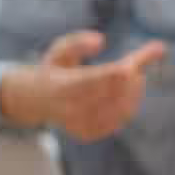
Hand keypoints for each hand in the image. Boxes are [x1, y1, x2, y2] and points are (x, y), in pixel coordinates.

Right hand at [0, 31, 165, 141]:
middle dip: (129, 81)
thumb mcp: (60, 50)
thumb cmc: (55, 69)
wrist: (37, 100)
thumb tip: (101, 40)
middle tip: (137, 68)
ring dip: (133, 94)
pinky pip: (115, 123)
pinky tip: (129, 96)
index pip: (95, 80)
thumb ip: (79, 41)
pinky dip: (127, 109)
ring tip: (137, 78)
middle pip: (110, 95)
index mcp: (62, 86)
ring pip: (117, 112)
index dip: (117, 73)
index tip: (131, 64)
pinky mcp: (87, 134)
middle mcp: (69, 108)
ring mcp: (78, 124)